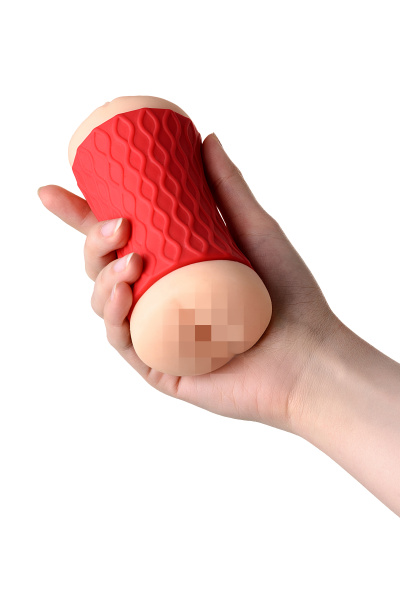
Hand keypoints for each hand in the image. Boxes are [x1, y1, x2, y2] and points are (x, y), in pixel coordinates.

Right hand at [38, 133, 339, 433]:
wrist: (308, 355)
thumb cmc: (288, 296)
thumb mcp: (256, 230)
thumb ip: (229, 188)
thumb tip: (206, 137)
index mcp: (173, 265)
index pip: (117, 238)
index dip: (79, 216)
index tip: (53, 191)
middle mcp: (158, 296)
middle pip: (102, 266)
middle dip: (92, 241)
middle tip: (116, 225)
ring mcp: (156, 331)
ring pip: (104, 301)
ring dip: (102, 277)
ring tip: (128, 261)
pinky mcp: (159, 364)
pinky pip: (122, 340)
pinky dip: (114, 316)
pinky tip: (123, 293)